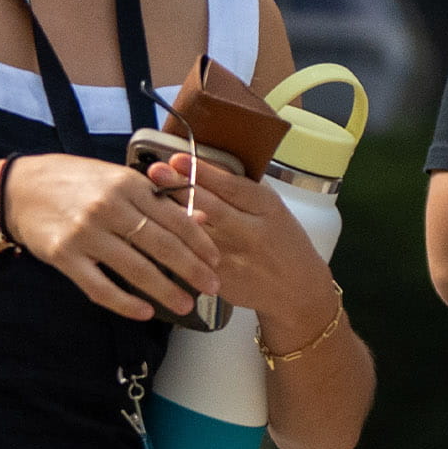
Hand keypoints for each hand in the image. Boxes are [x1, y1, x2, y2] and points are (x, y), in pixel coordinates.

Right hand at [0, 154, 225, 321]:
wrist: (19, 189)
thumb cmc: (75, 181)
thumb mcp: (114, 177)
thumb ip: (150, 196)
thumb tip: (195, 219)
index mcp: (127, 184)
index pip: (174, 217)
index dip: (199, 242)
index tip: (217, 260)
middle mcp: (109, 208)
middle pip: (161, 245)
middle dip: (192, 270)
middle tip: (212, 287)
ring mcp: (85, 234)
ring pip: (135, 269)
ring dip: (165, 291)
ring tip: (185, 305)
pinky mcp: (64, 257)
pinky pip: (100, 287)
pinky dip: (124, 303)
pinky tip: (144, 312)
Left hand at [159, 156, 334, 333]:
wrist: (297, 290)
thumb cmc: (283, 242)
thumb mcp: (273, 210)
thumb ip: (243, 191)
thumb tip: (204, 166)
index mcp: (268, 208)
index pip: (231, 186)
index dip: (202, 172)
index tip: (178, 158)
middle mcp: (252, 232)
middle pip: (211, 206)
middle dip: (180, 187)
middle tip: (156, 171)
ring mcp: (236, 258)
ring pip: (197, 233)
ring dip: (172, 215)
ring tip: (150, 197)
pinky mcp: (221, 280)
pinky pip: (193, 258)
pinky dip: (176, 244)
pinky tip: (158, 233)